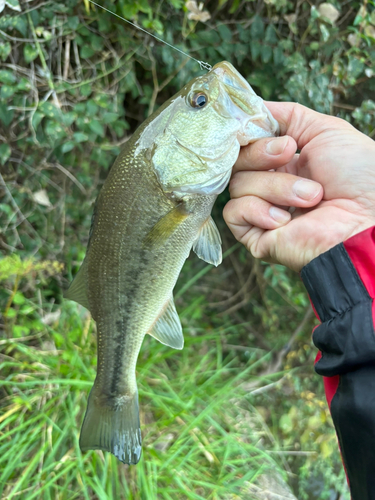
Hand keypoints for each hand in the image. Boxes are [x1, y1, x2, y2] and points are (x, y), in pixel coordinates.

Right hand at [223, 102, 374, 271]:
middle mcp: (270, 184)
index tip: (261, 127)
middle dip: (260, 153)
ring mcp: (262, 210)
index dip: (249, 132)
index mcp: (284, 162)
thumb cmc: (358, 175)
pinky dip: (259, 210)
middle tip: (289, 153)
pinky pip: (233, 212)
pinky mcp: (256, 235)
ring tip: (310, 197)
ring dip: (276, 187)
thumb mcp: (325, 131)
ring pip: (237, 184)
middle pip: (236, 160)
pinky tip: (285, 219)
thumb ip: (287, 117)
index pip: (246, 142)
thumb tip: (252, 108)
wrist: (367, 219)